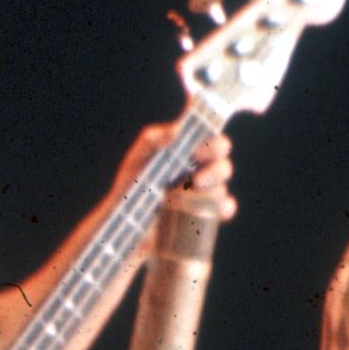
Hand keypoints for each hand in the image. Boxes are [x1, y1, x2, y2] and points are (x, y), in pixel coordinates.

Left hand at [119, 124, 235, 229]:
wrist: (124, 220)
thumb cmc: (131, 183)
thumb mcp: (137, 158)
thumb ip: (153, 139)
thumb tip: (177, 128)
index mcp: (190, 153)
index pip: (215, 142)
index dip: (215, 144)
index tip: (198, 153)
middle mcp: (202, 171)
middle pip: (224, 167)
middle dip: (215, 172)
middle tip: (196, 180)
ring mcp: (205, 194)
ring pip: (221, 190)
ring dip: (204, 195)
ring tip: (175, 201)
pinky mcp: (206, 215)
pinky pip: (225, 210)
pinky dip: (220, 209)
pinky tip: (207, 212)